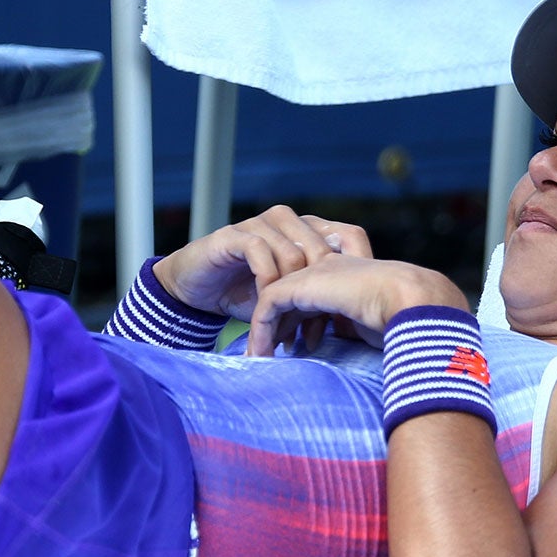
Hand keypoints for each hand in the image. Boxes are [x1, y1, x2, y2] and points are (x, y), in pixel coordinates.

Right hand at [152, 205, 372, 321]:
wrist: (198, 290)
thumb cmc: (248, 294)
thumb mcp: (292, 299)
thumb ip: (320, 299)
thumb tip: (357, 325)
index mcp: (310, 229)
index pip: (351, 236)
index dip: (359, 269)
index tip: (358, 311)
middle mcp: (289, 220)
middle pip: (324, 250)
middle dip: (321, 296)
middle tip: (314, 335)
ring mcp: (262, 223)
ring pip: (294, 254)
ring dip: (292, 298)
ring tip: (286, 333)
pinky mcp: (235, 234)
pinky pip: (260, 252)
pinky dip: (267, 284)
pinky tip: (266, 307)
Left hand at [246, 257, 465, 357]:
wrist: (409, 298)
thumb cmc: (403, 316)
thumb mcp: (371, 324)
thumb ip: (352, 329)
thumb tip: (346, 347)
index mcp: (345, 276)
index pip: (310, 296)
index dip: (298, 322)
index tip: (292, 350)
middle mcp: (326, 269)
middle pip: (288, 296)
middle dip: (276, 326)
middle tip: (265, 355)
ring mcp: (312, 272)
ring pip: (273, 299)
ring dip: (263, 331)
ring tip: (256, 359)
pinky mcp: (300, 283)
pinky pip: (268, 306)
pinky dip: (261, 330)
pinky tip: (260, 353)